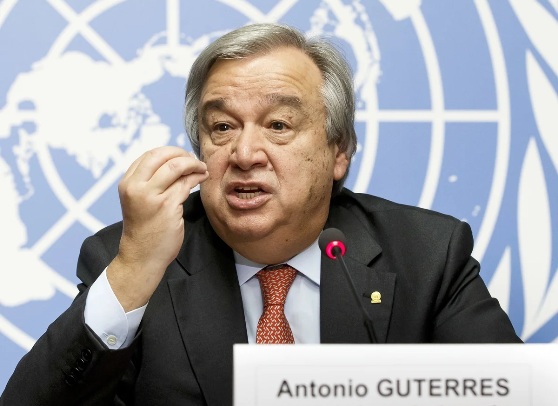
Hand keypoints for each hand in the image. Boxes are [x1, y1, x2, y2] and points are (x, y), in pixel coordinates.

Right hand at [107, 146, 208, 310]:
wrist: (142, 256)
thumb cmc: (144, 229)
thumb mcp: (139, 200)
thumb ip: (150, 181)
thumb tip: (175, 161)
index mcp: (128, 183)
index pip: (150, 155)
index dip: (170, 152)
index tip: (182, 156)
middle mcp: (136, 187)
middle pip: (162, 155)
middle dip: (182, 154)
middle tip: (194, 160)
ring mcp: (151, 196)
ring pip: (177, 167)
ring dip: (194, 164)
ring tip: (202, 168)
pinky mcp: (167, 207)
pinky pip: (186, 184)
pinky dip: (197, 177)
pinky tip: (202, 178)